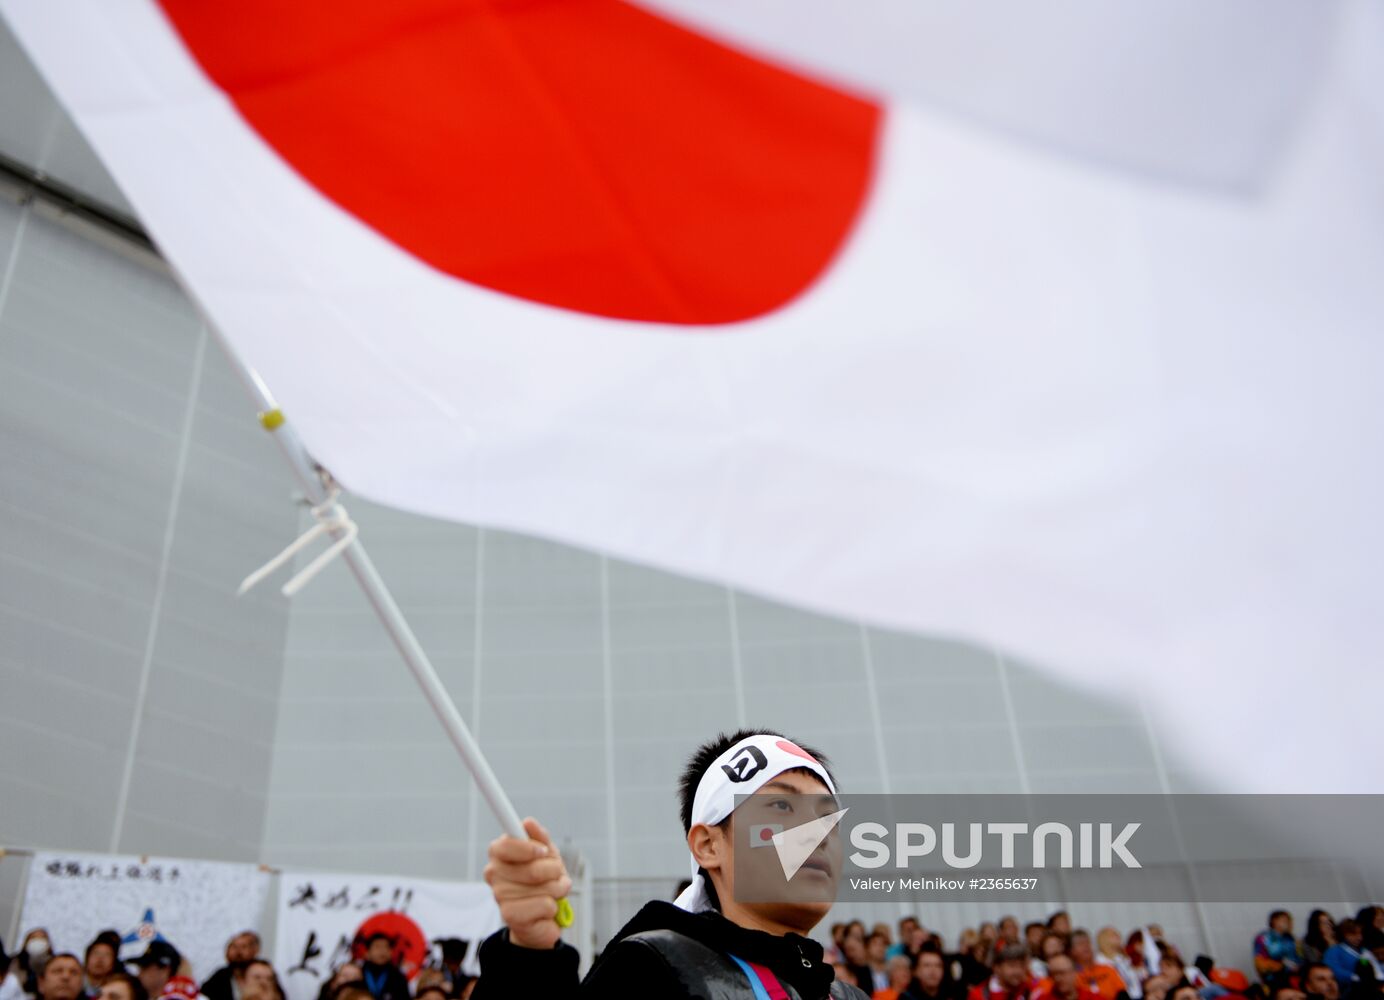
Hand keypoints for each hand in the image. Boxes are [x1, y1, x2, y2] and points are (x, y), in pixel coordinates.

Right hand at [484, 817, 571, 949]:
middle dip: (555, 872)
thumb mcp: (546, 854)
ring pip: (545, 889)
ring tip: (550, 893)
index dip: (530, 848)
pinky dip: (554, 908)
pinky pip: (546, 906)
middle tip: (556, 875)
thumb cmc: (542, 880)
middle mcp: (494, 874)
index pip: (507, 845)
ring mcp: (500, 897)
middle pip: (534, 870)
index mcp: (499, 852)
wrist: (538, 916)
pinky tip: (544, 911)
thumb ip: (540, 837)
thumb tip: (528, 822)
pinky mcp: (511, 917)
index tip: (544, 851)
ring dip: (557, 890)